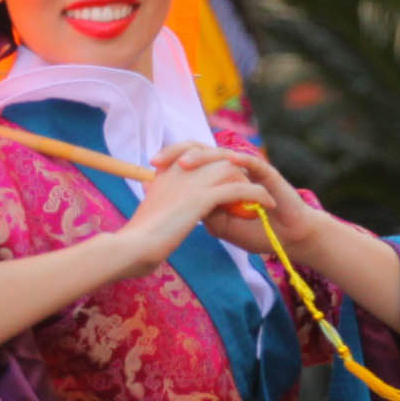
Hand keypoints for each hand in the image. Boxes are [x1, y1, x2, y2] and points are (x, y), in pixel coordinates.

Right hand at [113, 151, 261, 274]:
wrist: (132, 247)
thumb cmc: (136, 238)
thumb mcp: (150, 214)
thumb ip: (163, 205)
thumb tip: (164, 214)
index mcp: (166, 172)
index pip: (195, 153)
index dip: (214, 162)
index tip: (229, 176)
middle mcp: (179, 170)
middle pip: (217, 159)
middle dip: (236, 171)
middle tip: (249, 188)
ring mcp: (191, 182)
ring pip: (230, 170)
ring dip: (249, 182)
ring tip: (262, 197)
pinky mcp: (202, 198)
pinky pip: (239, 189)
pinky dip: (257, 195)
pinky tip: (267, 204)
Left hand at [153, 141, 314, 257]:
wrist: (288, 239)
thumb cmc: (256, 232)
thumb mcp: (220, 226)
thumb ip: (202, 212)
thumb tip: (175, 203)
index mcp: (217, 179)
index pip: (190, 162)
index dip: (169, 162)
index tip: (148, 170)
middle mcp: (230, 169)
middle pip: (200, 151)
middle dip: (177, 152)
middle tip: (157, 161)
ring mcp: (247, 169)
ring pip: (220, 154)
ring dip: (201, 156)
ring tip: (184, 163)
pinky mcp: (266, 173)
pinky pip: (250, 162)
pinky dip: (236, 160)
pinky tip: (223, 162)